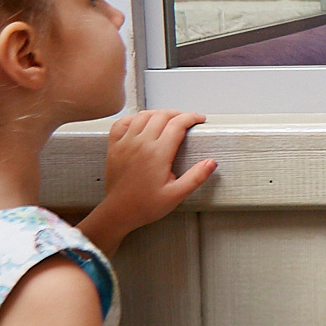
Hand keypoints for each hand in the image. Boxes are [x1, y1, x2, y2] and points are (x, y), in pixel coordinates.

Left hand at [78, 110, 215, 254]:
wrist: (119, 212)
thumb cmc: (145, 205)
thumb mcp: (176, 195)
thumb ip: (195, 177)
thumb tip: (210, 163)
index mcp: (158, 154)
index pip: (177, 124)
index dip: (191, 118)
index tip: (198, 119)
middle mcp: (141, 144)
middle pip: (162, 115)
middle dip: (178, 114)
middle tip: (186, 120)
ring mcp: (126, 143)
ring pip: (144, 115)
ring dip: (158, 114)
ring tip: (168, 119)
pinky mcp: (114, 146)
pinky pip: (122, 123)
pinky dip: (134, 118)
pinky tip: (141, 123)